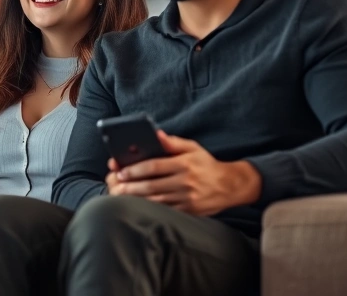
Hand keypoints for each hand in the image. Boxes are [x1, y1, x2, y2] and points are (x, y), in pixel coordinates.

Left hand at [106, 131, 260, 215]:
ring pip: (156, 200)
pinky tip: (137, 206)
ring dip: (136, 199)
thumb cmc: (207, 164)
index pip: (154, 167)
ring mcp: (187, 199)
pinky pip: (165, 210)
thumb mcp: (193, 148)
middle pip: (151, 185)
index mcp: (184, 165)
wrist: (230, 186)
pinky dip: (150, 209)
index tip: (121, 171)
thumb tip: (156, 134)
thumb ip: (173, 142)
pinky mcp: (189, 211)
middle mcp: (185, 182)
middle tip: (115, 185)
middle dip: (130, 186)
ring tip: (120, 196)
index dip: (135, 169)